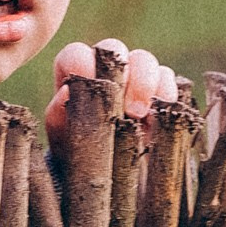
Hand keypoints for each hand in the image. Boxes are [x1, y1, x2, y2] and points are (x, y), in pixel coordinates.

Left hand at [46, 40, 179, 148]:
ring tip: (141, 116)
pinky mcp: (160, 89)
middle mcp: (105, 68)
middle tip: (125, 110)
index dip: (83, 65)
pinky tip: (159, 118)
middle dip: (120, 74)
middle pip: (114, 49)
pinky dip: (166, 95)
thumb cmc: (78, 152)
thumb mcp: (62, 140)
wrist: (108, 177)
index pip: (76, 54)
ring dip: (145, 84)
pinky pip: (168, 78)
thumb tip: (66, 92)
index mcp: (74, 75)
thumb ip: (57, 117)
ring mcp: (134, 75)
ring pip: (144, 59)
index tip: (89, 86)